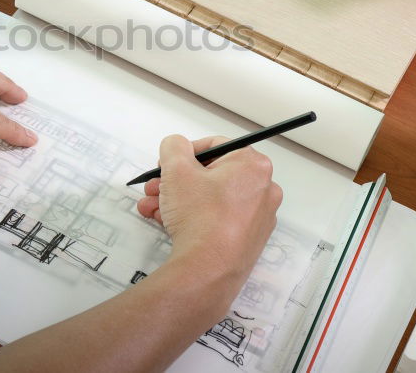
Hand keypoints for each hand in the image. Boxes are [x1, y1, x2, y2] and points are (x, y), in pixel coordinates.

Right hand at [137, 135, 281, 287]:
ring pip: (210, 198)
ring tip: (153, 207)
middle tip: (156, 187)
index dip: (185, 153)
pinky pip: (217, 219)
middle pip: (210, 175)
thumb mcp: (176, 169)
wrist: (207, 269)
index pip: (215, 146)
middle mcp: (262, 190)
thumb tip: (176, 146)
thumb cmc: (200, 217)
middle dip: (176, 180)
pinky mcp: (247, 240)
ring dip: (177, 199)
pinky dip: (193, 217)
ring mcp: (257, 217)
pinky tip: (165, 222)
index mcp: (253, 165)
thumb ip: (174, 147)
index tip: (168, 164)